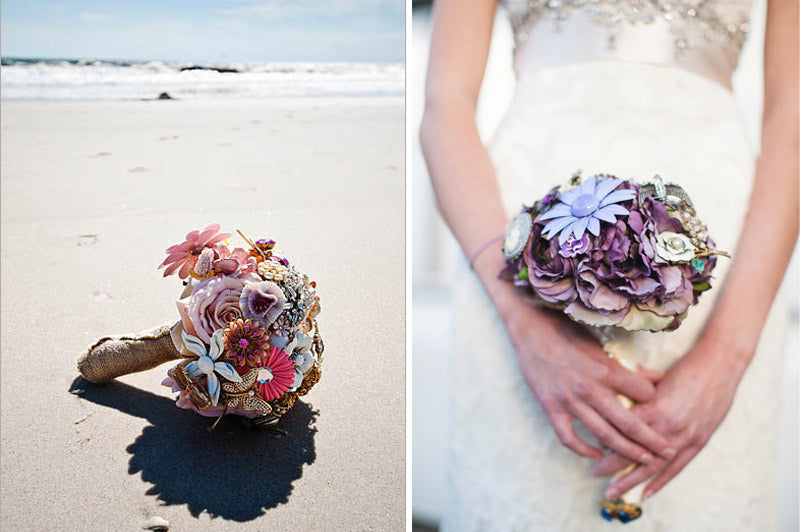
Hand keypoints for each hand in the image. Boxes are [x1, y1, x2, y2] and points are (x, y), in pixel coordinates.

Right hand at [506, 304, 675, 463]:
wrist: (530, 330)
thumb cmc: (568, 333)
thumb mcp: (601, 345)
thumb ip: (629, 367)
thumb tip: (658, 378)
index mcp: (606, 369)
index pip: (643, 394)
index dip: (655, 401)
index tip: (661, 408)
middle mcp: (590, 388)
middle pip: (629, 422)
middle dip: (652, 440)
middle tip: (668, 451)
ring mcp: (569, 400)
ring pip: (603, 435)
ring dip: (626, 451)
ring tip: (644, 460)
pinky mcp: (551, 408)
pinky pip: (568, 438)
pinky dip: (583, 450)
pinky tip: (597, 454)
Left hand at [591, 337, 741, 498]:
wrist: (721, 365)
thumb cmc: (685, 367)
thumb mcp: (655, 377)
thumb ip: (635, 392)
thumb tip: (612, 401)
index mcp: (654, 406)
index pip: (622, 430)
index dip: (606, 440)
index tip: (592, 447)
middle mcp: (668, 425)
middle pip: (633, 452)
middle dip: (612, 466)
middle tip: (594, 473)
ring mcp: (685, 436)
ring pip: (653, 465)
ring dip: (631, 480)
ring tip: (614, 490)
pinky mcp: (699, 441)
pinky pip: (677, 467)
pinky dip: (661, 482)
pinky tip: (646, 493)